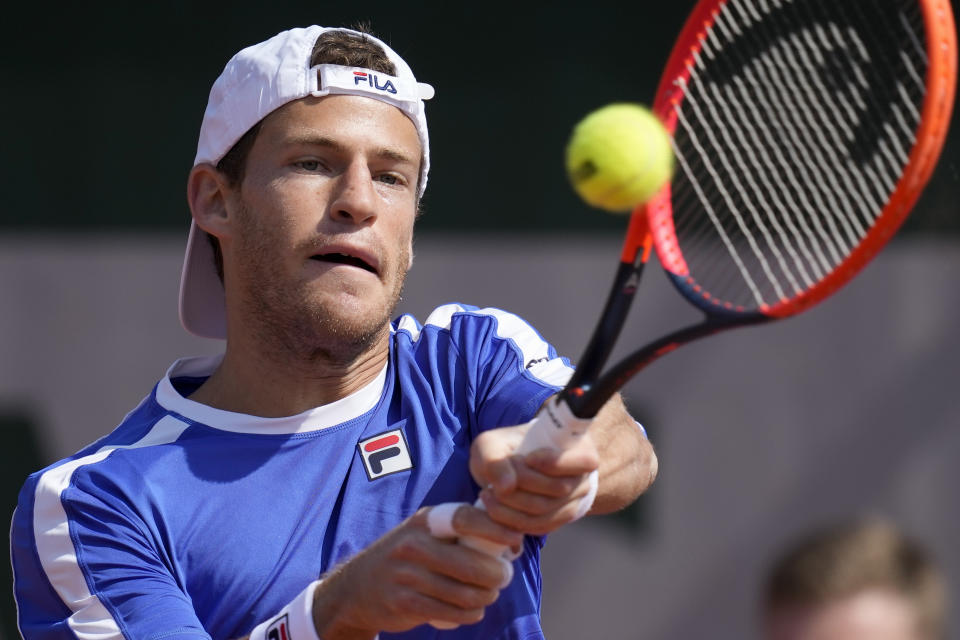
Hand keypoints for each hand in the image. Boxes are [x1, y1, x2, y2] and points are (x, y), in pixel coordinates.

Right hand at [310, 505, 522, 638]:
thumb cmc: (407, 556)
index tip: (516, 539)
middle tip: (504, 577)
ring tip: (488, 595)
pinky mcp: (404, 603)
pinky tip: (472, 610)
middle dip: (497, 574)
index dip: (495, 528)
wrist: (357, 586)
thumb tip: (511, 541)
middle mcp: (414, 544)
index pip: (465, 519)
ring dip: (485, 597)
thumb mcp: (426, 533)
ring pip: (464, 592)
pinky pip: (450, 612)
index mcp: (425, 521)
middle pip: (470, 562)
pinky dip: (469, 614)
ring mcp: (407, 575)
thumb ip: (461, 533)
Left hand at [469, 421, 599, 535]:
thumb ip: (495, 460)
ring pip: (545, 511)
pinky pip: (539, 527)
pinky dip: (513, 521)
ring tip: (488, 495)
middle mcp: (582, 478)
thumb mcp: (492, 444)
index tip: (526, 459)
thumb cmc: (504, 451)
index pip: (584, 460)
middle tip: (493, 482)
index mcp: (578, 449)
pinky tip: (495, 509)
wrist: (508, 469)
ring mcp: (573, 502)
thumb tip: (507, 487)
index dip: (555, 462)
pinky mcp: (558, 521)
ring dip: (511, 507)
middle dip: (521, 486)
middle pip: (558, 488)